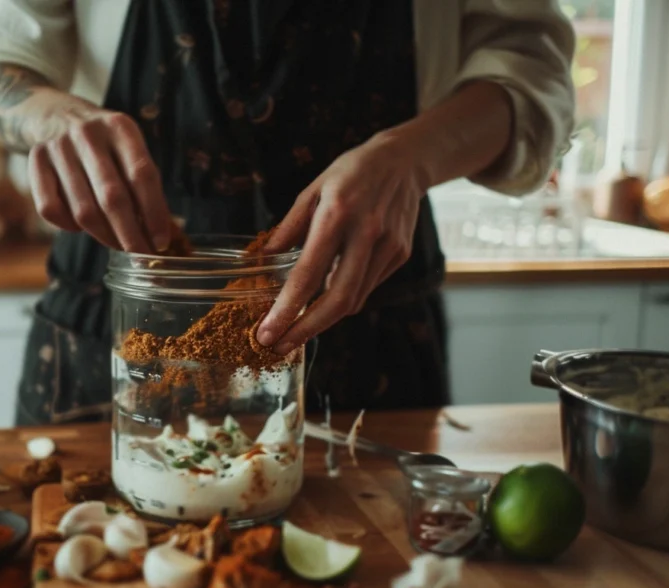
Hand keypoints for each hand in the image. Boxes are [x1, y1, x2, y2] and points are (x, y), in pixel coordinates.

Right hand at [27, 103, 173, 252]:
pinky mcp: (35, 160)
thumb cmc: (104, 144)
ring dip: (104, 236)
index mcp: (120, 127)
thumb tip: (159, 234)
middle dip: (130, 235)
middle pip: (112, 197)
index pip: (142, 175)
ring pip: (83, 210)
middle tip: (141, 254)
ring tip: (118, 244)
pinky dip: (69, 226)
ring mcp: (58, 146)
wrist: (56, 115)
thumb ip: (142, 184)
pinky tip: (81, 226)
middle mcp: (88, 133)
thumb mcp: (128, 148)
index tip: (161, 241)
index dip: (154, 213)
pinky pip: (51, 209)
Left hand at [255, 132, 430, 355]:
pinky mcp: (400, 255)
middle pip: (338, 299)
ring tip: (297, 326)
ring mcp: (388, 247)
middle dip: (306, 330)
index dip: (287, 309)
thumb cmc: (351, 173)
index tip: (267, 332)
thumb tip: (263, 259)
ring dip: (323, 319)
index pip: (308, 274)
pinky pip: (367, 287)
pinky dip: (344, 298)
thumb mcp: (313, 189)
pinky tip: (328, 295)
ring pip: (354, 300)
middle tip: (281, 346)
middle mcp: (366, 233)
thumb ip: (289, 227)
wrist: (406, 160)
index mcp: (337, 214)